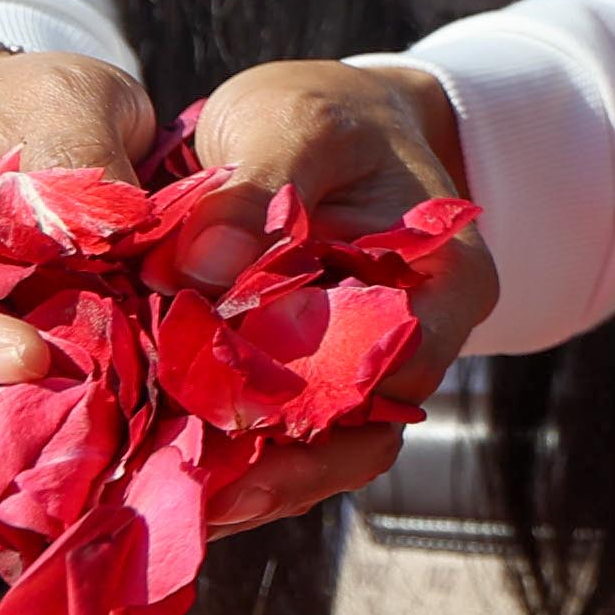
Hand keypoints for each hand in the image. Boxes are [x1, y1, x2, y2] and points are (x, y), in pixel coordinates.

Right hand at [0, 47, 160, 475]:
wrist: (26, 128)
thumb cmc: (30, 105)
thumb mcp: (63, 96)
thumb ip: (78, 159)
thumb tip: (109, 239)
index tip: (33, 359)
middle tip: (64, 424)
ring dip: (0, 452)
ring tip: (85, 445)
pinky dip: (24, 454)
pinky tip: (93, 451)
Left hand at [162, 59, 493, 535]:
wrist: (331, 122)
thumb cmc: (329, 113)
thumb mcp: (293, 120)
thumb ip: (256, 187)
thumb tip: (203, 267)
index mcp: (445, 283)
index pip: (393, 368)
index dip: (315, 398)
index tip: (228, 408)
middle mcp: (418, 341)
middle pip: (365, 436)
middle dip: (283, 473)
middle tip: (203, 500)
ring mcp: (363, 368)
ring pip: (322, 452)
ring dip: (250, 476)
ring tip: (175, 500)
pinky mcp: (309, 377)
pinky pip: (280, 437)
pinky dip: (229, 453)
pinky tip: (169, 466)